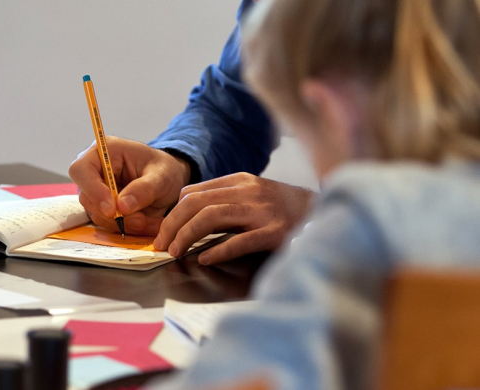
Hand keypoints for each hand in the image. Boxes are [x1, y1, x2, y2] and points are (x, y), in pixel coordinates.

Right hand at [68, 136, 190, 235]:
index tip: (112, 209)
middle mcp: (95, 171)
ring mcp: (97, 192)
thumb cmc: (163, 169)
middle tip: (140, 220)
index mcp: (105, 151)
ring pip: (97, 215)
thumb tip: (122, 207)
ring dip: (123, 224)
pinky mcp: (103, 208)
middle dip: (113, 214)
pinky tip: (147, 225)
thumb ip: (144, 189)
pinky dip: (128, 228)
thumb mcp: (162, 176)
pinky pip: (108, 224)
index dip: (92, 190)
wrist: (169, 181)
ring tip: (151, 223)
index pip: (81, 169)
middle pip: (87, 197)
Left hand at [153, 172, 314, 264]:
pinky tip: (204, 259)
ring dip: (187, 235)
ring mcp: (263, 212)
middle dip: (172, 225)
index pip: (194, 192)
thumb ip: (222, 198)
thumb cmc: (284, 208)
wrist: (327, 213)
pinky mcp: (275, 233)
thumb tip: (185, 207)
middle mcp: (249, 192)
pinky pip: (240, 241)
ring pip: (212, 217)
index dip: (172, 212)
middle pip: (197, 204)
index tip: (162, 231)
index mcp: (240, 181)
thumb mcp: (252, 194)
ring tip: (175, 252)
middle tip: (161, 245)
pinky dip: (218, 250)